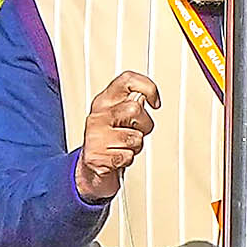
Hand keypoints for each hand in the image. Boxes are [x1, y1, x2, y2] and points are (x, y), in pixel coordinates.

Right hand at [77, 70, 160, 200]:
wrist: (91, 166)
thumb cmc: (112, 137)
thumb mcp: (121, 115)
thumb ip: (134, 102)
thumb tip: (146, 98)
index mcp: (104, 100)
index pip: (127, 80)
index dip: (148, 87)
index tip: (154, 101)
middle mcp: (98, 115)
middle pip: (135, 108)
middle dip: (144, 124)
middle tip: (134, 131)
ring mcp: (95, 135)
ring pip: (134, 137)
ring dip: (136, 145)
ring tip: (124, 145)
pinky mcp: (96, 156)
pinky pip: (127, 156)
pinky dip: (127, 159)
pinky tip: (117, 156)